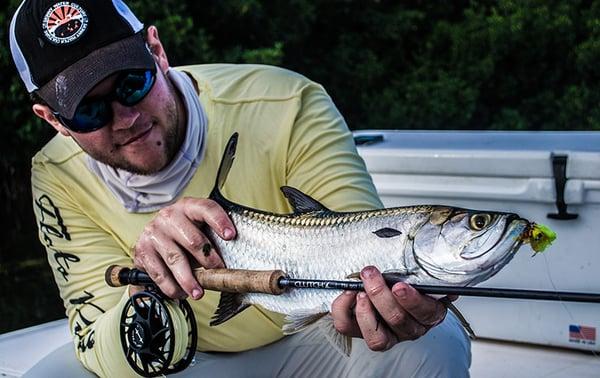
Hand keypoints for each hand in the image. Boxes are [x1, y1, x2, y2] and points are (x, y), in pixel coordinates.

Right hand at [133, 197, 235, 298]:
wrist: (153, 238)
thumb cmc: (184, 235)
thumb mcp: (198, 228)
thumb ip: (213, 237)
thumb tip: (236, 258)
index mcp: (188, 207)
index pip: (206, 209)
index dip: (220, 221)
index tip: (231, 235)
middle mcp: (169, 216)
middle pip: (193, 239)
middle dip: (208, 259)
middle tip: (218, 272)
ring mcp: (154, 232)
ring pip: (175, 258)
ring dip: (189, 279)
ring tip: (198, 292)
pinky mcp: (142, 250)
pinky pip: (159, 272)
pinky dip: (171, 286)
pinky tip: (179, 293)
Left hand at [331, 266, 450, 350]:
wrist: (395, 286)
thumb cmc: (410, 280)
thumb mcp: (422, 272)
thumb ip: (428, 269)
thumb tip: (442, 268)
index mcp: (429, 313)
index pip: (425, 312)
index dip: (411, 301)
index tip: (399, 286)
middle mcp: (410, 328)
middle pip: (397, 320)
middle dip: (380, 294)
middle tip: (370, 274)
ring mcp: (387, 335)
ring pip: (376, 338)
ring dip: (364, 310)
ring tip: (358, 289)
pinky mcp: (362, 332)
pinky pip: (348, 328)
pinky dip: (343, 310)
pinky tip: (347, 293)